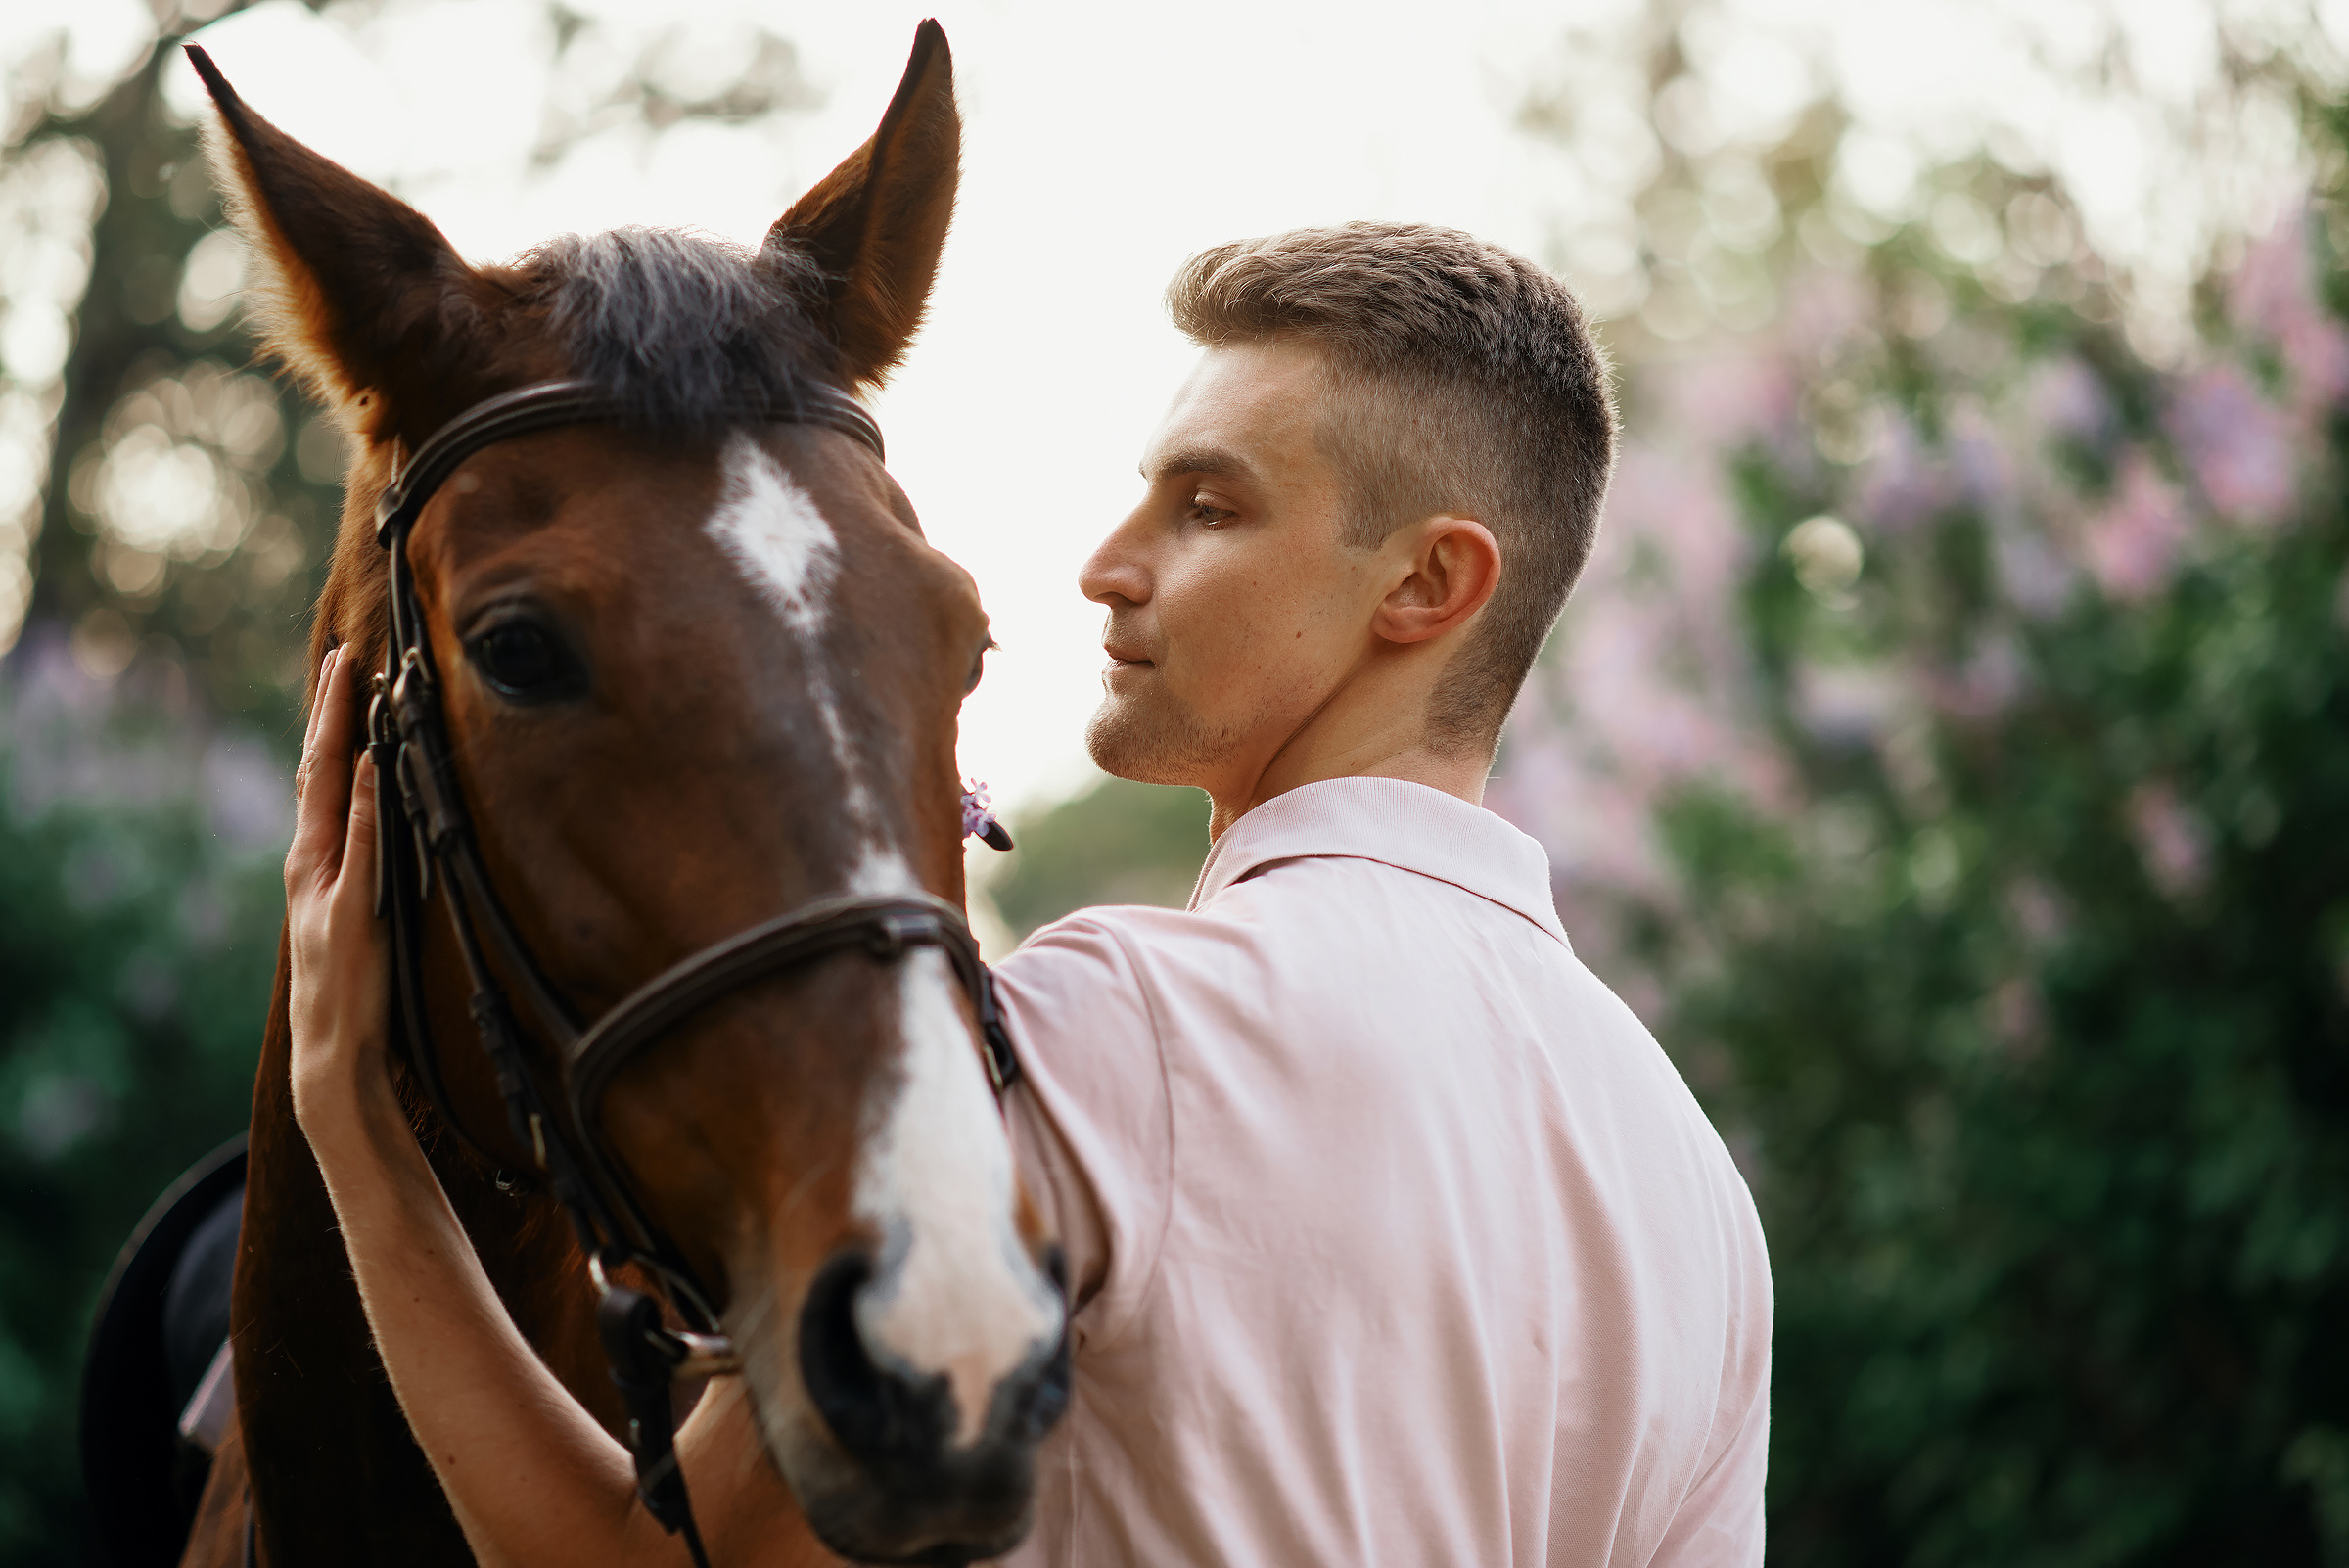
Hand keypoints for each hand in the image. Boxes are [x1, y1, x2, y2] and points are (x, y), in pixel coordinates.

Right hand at [285, 645, 393, 1133]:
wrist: (334, 1054)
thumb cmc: (355, 985)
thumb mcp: (360, 911)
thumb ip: (366, 864)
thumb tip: (391, 818)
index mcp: (315, 861)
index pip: (321, 777)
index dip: (330, 723)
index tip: (343, 670)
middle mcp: (311, 864)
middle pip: (317, 771)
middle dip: (328, 710)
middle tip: (340, 655)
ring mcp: (326, 886)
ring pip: (330, 796)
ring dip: (342, 737)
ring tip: (352, 684)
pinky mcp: (348, 913)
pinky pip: (361, 846)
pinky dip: (367, 804)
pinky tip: (376, 765)